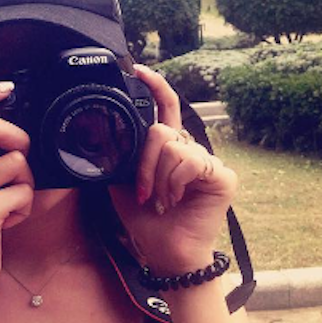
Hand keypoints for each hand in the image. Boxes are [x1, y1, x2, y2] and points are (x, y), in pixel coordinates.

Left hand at [109, 64, 236, 274]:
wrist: (165, 252)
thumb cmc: (145, 221)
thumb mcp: (121, 184)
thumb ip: (118, 157)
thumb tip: (99, 133)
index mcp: (168, 148)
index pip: (164, 110)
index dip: (155, 87)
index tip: (138, 70)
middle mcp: (189, 149)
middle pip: (160, 131)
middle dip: (143, 164)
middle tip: (142, 192)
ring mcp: (207, 161)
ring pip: (172, 147)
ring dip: (157, 179)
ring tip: (161, 201)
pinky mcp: (222, 175)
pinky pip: (189, 162)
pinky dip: (175, 183)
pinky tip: (176, 200)